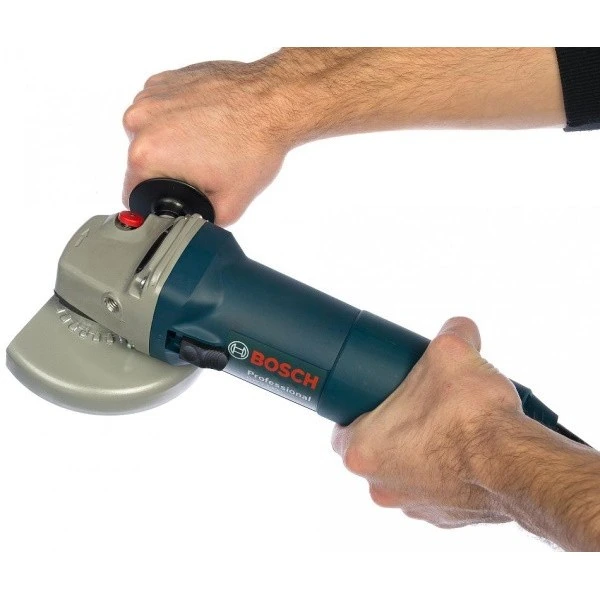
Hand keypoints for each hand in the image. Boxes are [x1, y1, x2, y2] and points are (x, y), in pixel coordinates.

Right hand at [122, 57, 292, 224]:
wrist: (273, 102)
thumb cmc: (254, 145)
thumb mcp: (229, 205)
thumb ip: (202, 222)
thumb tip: (193, 225)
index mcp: (146, 153)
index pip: (133, 191)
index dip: (155, 200)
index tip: (176, 194)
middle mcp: (140, 120)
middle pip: (143, 161)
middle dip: (168, 169)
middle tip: (203, 166)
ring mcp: (152, 94)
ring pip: (151, 133)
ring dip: (173, 141)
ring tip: (208, 141)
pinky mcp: (166, 78)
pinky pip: (163, 108)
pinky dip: (179, 117)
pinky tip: (207, 121)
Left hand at [332, 316, 524, 527]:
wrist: (518, 466)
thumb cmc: (471, 417)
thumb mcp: (451, 352)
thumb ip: (449, 332)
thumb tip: (458, 327)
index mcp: (363, 450)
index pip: (343, 428)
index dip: (360, 408)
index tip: (378, 396)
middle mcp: (381, 486)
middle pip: (375, 450)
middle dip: (393, 428)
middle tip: (416, 405)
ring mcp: (413, 506)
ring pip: (405, 472)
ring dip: (419, 452)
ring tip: (443, 426)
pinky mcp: (445, 519)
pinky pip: (435, 491)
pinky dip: (445, 473)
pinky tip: (463, 452)